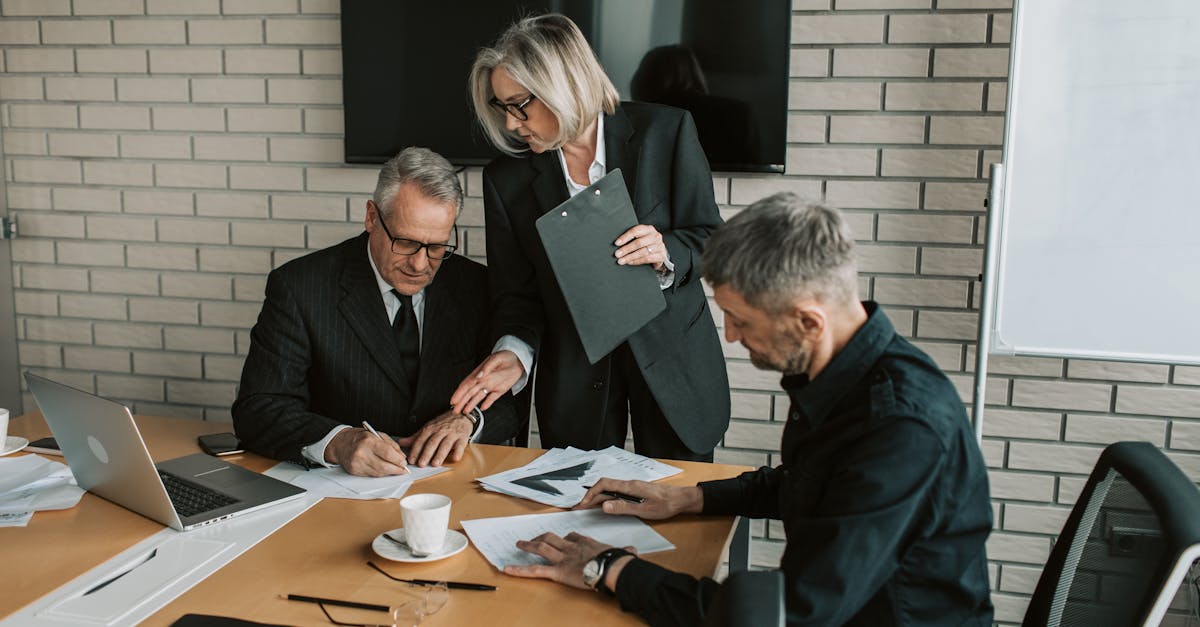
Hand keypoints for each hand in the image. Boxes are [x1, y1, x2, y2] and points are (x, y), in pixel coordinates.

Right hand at [326, 427, 408, 476]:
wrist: (341, 444)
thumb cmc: (360, 438)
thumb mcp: (377, 434)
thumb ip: (391, 445)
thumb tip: (402, 457)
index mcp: (368, 440)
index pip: (388, 453)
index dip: (398, 460)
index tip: (404, 462)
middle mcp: (361, 452)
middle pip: (384, 466)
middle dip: (396, 469)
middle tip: (403, 469)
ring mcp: (357, 463)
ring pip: (378, 472)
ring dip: (390, 473)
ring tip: (396, 470)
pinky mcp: (354, 471)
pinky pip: (371, 475)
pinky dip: (381, 474)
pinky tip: (385, 471)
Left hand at [398, 410, 472, 466]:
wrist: (461, 415)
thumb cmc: (443, 423)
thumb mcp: (428, 427)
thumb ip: (415, 437)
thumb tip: (401, 442)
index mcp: (430, 428)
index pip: (421, 440)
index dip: (416, 450)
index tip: (411, 460)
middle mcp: (441, 430)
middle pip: (432, 442)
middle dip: (426, 454)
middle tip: (421, 464)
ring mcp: (452, 434)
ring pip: (445, 444)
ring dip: (440, 454)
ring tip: (435, 463)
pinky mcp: (462, 437)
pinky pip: (460, 445)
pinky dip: (458, 451)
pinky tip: (455, 458)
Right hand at [450, 350, 523, 415]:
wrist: (518, 359)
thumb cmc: (505, 356)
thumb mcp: (496, 359)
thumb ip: (486, 367)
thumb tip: (478, 376)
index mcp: (480, 374)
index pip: (466, 385)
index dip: (459, 393)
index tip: (453, 400)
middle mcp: (483, 381)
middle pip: (470, 393)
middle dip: (462, 402)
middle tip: (455, 410)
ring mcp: (491, 386)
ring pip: (478, 397)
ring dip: (471, 404)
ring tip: (465, 411)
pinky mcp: (499, 389)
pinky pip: (491, 398)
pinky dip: (487, 403)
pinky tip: (482, 408)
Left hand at [504, 531, 636, 590]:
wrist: (613, 568)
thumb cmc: (618, 562)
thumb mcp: (623, 554)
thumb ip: (626, 552)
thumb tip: (633, 552)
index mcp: (587, 543)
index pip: (573, 536)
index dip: (566, 538)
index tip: (564, 538)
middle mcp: (573, 547)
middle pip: (553, 538)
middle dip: (542, 537)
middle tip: (534, 539)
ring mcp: (563, 558)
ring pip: (542, 548)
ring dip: (529, 546)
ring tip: (519, 544)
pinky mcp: (558, 572)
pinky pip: (536, 570)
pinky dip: (520, 570)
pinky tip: (508, 570)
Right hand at [574, 479, 703, 519]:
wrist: (680, 499)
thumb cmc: (665, 504)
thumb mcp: (644, 510)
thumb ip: (623, 507)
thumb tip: (604, 506)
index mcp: (629, 487)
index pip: (604, 485)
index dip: (590, 494)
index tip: (582, 504)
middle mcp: (629, 484)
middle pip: (604, 487)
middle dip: (590, 497)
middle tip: (579, 507)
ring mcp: (632, 487)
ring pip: (609, 489)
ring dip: (597, 497)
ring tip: (587, 507)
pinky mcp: (635, 491)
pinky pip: (616, 492)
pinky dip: (606, 498)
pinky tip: (604, 505)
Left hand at [614, 224, 666, 271]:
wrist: (660, 252)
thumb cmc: (647, 243)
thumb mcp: (641, 237)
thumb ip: (632, 237)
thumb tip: (617, 243)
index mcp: (649, 229)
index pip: (636, 231)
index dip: (625, 237)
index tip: (616, 243)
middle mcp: (655, 236)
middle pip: (639, 242)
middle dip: (626, 249)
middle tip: (617, 254)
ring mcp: (659, 246)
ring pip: (642, 252)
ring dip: (630, 257)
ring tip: (621, 260)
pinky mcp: (661, 256)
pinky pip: (647, 259)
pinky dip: (636, 261)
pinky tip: (630, 262)